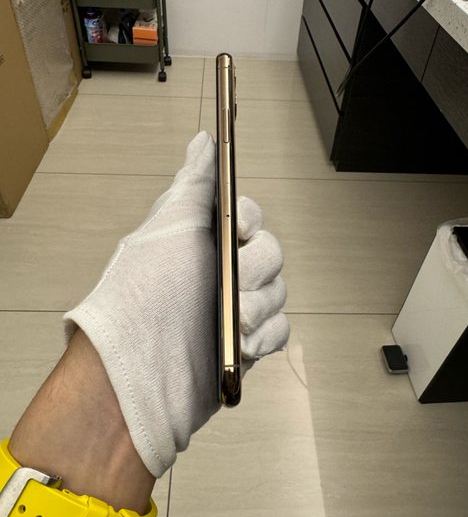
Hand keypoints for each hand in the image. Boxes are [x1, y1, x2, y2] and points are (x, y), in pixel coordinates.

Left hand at [64, 132, 288, 477]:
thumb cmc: (143, 296)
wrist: (138, 375)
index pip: (248, 216)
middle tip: (231, 287)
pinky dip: (266, 336)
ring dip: (258, 307)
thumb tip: (203, 141)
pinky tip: (243, 344)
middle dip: (254, 270)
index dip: (248, 221)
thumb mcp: (168, 228)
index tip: (234, 231)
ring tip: (233, 323)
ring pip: (279, 292)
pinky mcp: (247, 345)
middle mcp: (220, 273)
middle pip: (270, 253)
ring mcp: (234, 309)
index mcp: (201, 243)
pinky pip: (280, 330)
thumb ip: (193, 184)